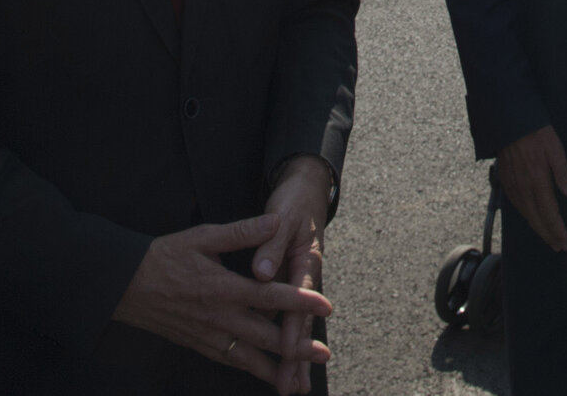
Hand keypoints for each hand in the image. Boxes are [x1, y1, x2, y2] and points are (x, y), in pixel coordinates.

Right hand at [112, 213, 331, 387]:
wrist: (123, 285)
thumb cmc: (164, 256)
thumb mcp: (203, 237)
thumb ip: (243, 232)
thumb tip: (275, 219)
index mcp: (224, 288)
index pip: (271, 296)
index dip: (300, 301)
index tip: (327, 306)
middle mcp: (219, 317)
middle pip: (265, 335)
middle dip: (296, 347)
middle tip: (324, 355)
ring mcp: (208, 335)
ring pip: (248, 357)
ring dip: (275, 368)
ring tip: (298, 380)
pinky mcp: (198, 344)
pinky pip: (228, 361)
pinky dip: (249, 370)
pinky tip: (265, 375)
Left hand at [253, 157, 333, 395]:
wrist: (306, 191)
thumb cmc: (293, 204)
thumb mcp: (282, 217)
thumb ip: (269, 245)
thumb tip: (261, 274)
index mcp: (304, 261)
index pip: (298, 301)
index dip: (295, 327)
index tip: (291, 352)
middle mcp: (303, 278)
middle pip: (301, 323)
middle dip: (298, 357)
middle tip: (295, 386)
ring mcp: (298, 285)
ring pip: (296, 326)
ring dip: (295, 357)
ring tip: (294, 386)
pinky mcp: (290, 286)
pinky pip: (287, 318)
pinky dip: (286, 341)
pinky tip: (281, 363)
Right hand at [498, 125, 566, 251]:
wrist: (509, 122)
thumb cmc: (536, 133)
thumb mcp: (555, 149)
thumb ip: (563, 173)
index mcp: (537, 181)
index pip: (549, 214)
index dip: (557, 230)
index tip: (565, 243)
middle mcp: (523, 188)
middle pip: (537, 219)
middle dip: (549, 235)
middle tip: (559, 246)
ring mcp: (512, 186)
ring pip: (525, 214)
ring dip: (537, 228)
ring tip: (548, 237)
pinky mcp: (505, 181)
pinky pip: (516, 205)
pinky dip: (526, 216)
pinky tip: (531, 217)